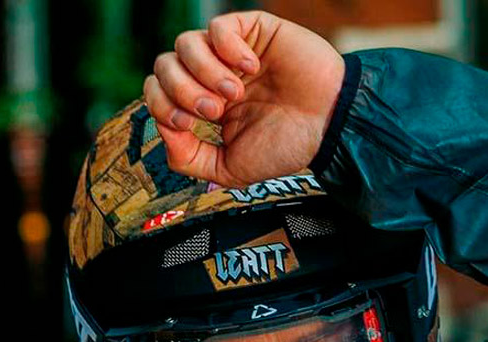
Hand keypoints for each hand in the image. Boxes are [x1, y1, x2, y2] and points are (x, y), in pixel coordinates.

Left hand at [143, 11, 344, 186]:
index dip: (162, 107)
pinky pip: (218, 26)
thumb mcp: (231, 169)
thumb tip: (165, 132)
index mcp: (205, 106)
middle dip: (182, 92)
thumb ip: (191, 160)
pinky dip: (228, 48)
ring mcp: (229, 52)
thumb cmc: (287, 147)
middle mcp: (212, 76)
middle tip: (216, 111)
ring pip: (184, 43)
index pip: (159, 93)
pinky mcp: (251, 30)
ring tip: (235, 93)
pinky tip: (252, 67)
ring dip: (204, 72)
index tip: (189, 125)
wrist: (328, 127)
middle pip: (164, 66)